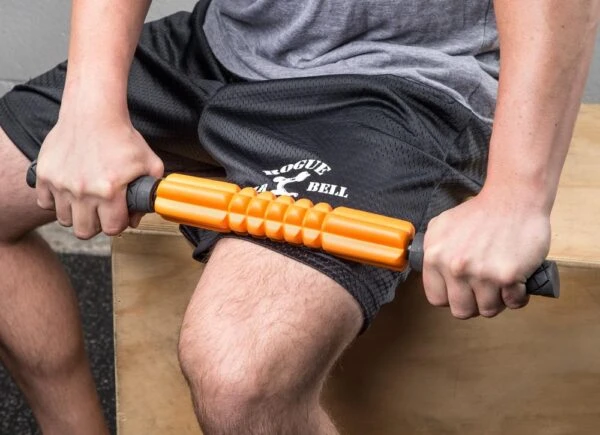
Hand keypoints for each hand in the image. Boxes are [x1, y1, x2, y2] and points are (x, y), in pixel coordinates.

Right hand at [35, 107, 162, 238]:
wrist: (93, 112)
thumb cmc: (122, 137)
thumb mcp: (149, 164)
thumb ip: (150, 193)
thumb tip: (137, 217)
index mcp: (110, 191)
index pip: (113, 229)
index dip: (119, 224)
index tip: (119, 215)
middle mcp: (83, 190)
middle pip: (85, 231)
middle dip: (97, 224)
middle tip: (101, 211)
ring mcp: (61, 184)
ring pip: (65, 219)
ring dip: (76, 214)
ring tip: (86, 200)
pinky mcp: (44, 175)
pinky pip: (44, 203)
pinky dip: (55, 201)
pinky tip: (69, 191)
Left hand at [422, 187, 550, 318]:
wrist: (512, 199)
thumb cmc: (479, 212)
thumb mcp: (441, 226)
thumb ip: (433, 251)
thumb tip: (432, 271)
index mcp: (436, 257)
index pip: (437, 298)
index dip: (451, 297)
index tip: (461, 292)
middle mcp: (455, 268)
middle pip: (462, 310)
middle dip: (473, 304)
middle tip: (483, 292)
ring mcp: (482, 274)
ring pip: (488, 310)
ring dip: (496, 301)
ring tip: (500, 287)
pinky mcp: (508, 276)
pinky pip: (513, 303)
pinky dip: (517, 296)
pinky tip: (516, 284)